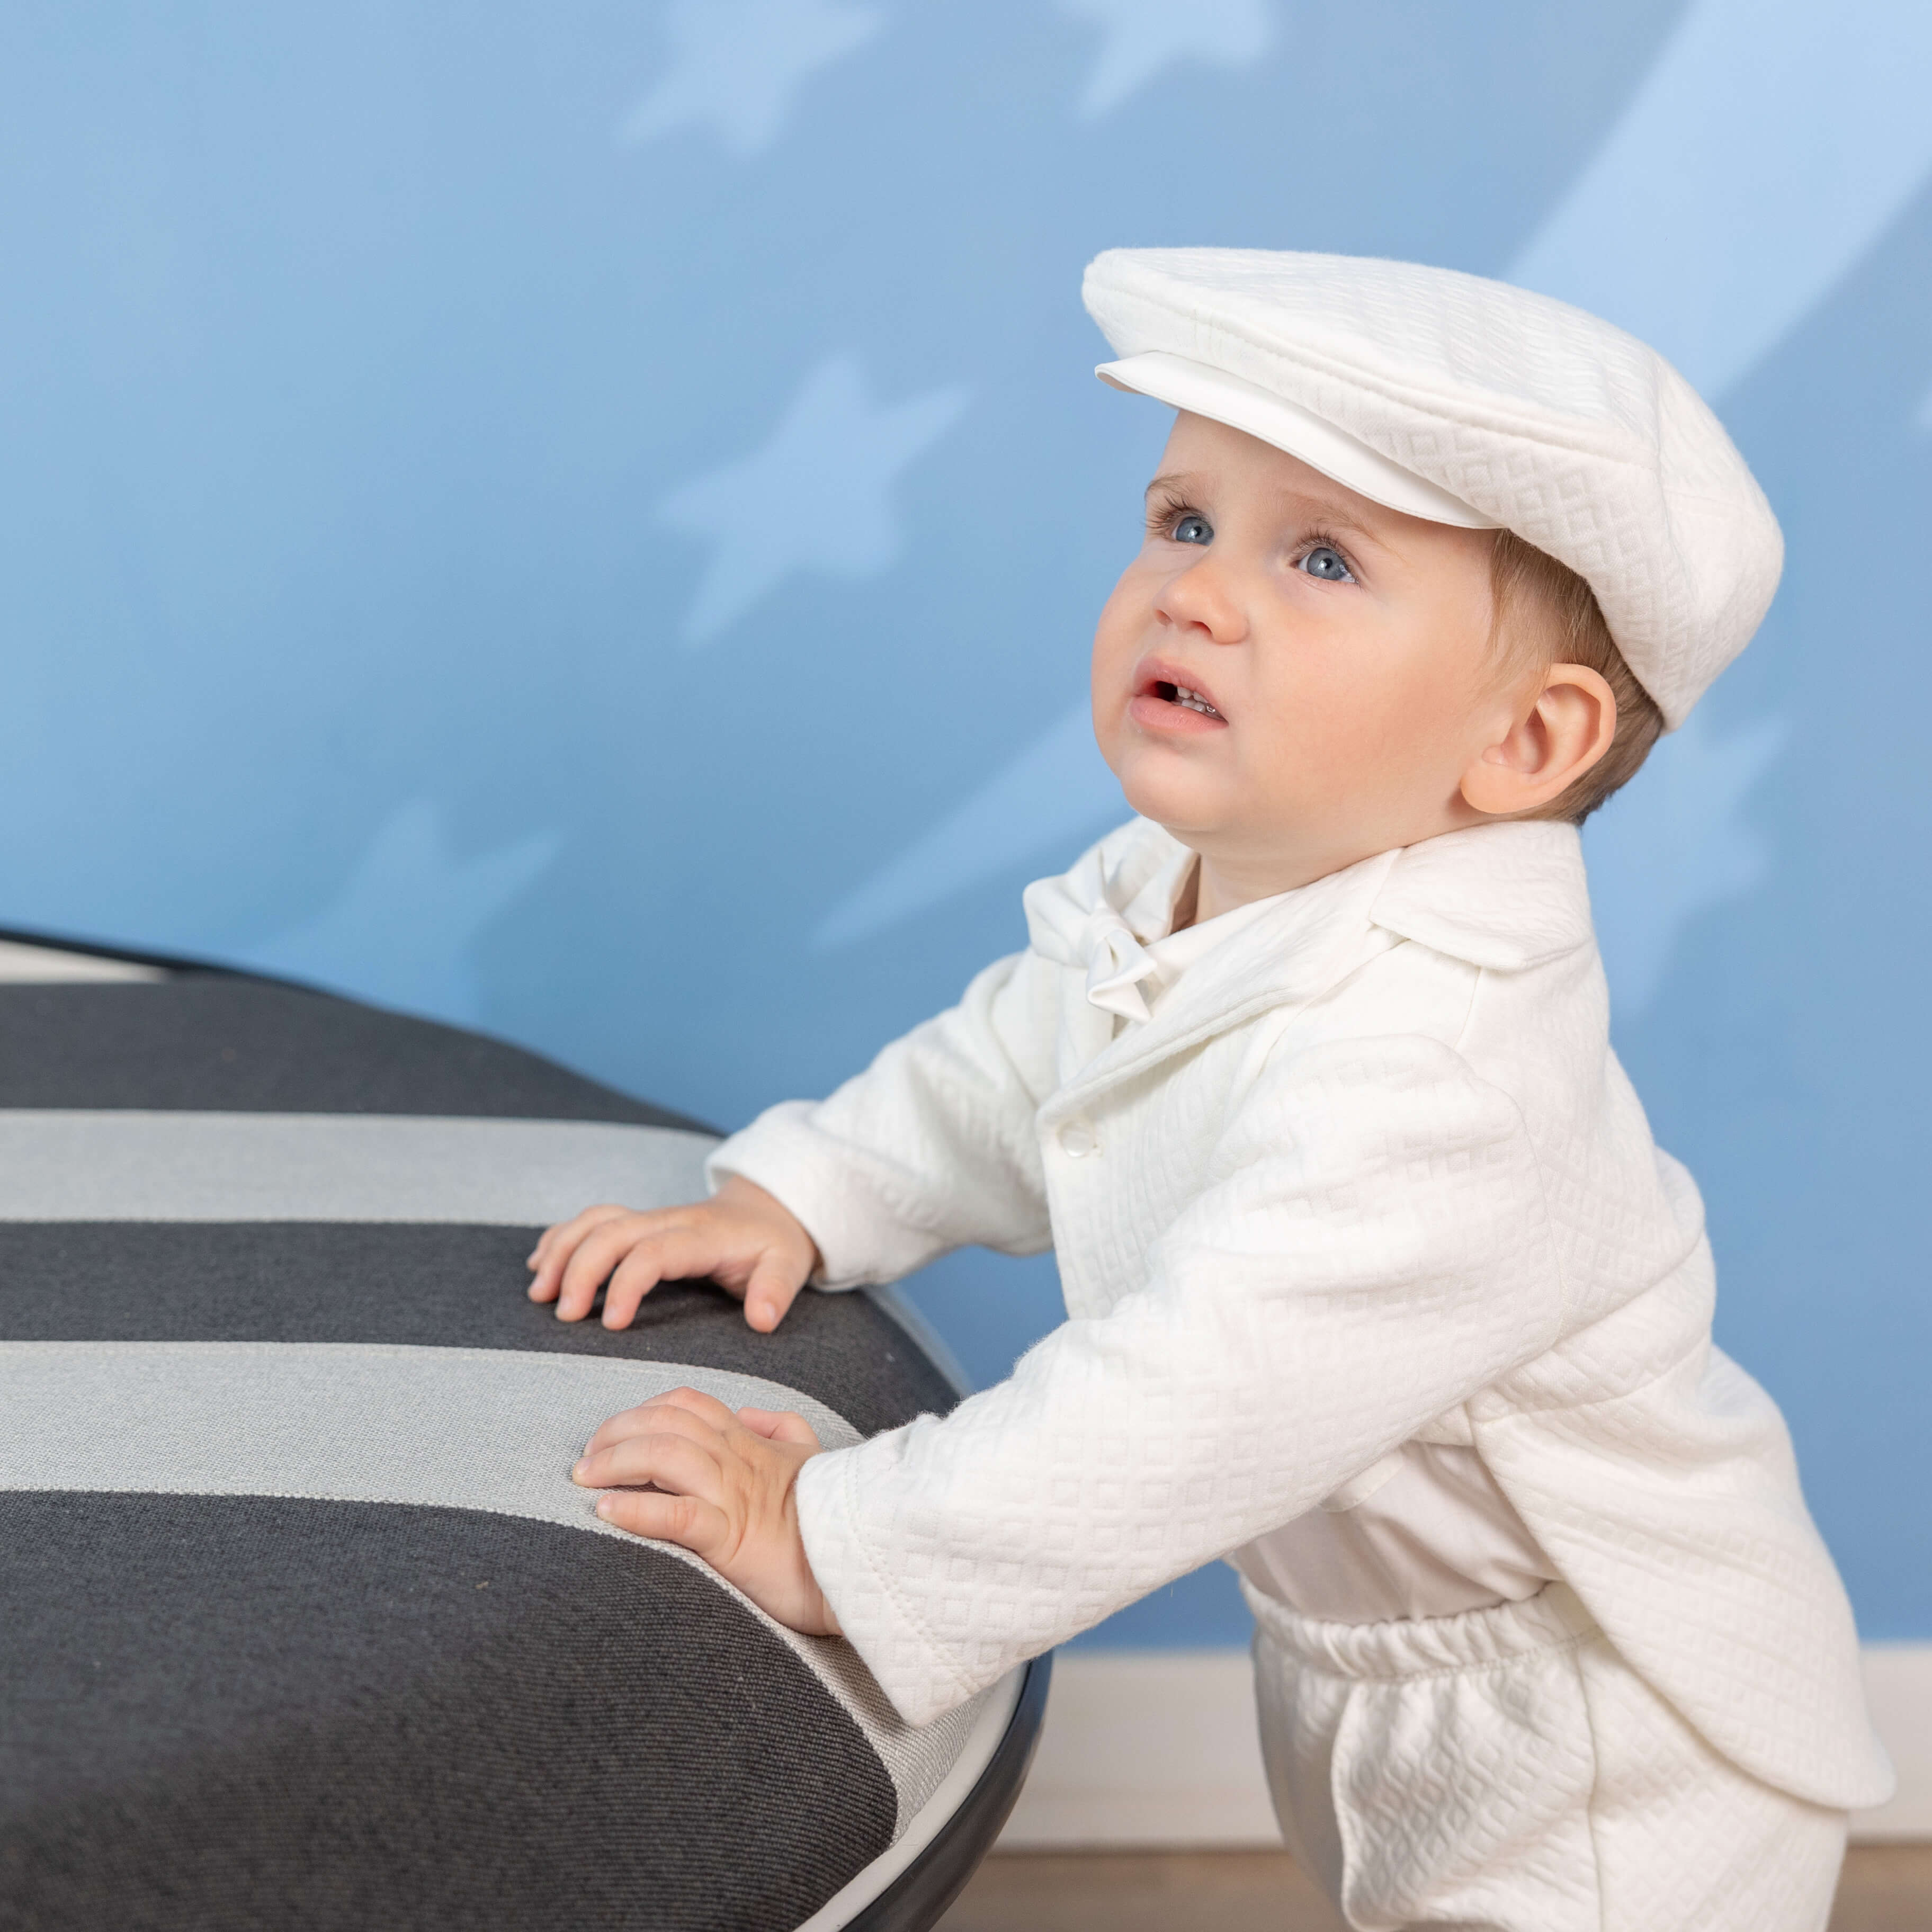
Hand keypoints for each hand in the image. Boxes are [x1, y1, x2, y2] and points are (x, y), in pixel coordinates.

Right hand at [526, 1174, 820, 1331]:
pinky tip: (540, 1262)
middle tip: (564, 1316)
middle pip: (612, 1232)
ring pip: (595, 1221)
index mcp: (702, 1235)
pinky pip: (592, 1219)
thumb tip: (761, 1319)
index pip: (653, 1252)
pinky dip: (562, 1236)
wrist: (770, 1208)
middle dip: (580, 1270)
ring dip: (562, 1251)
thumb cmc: (773, 1244)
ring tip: (540, 1293)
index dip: (626, 1284)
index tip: (611, 1325)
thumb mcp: (788, 1266)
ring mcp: (650, 1217)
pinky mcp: (639, 1221)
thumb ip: (775, 1291)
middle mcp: (669, 1221)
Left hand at [572, 1387, 838, 1635]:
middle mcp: (738, 1460)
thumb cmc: (832, 1516)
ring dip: (615, 1462)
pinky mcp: (732, 1538)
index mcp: (751, 1443)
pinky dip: (635, 1509)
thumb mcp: (810, 1457)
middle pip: (666, 1422)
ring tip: (584, 1480)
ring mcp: (734, 1496)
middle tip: (584, 1459)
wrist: (863, 1559)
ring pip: (665, 1455)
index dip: (645, 1409)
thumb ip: (781, 1427)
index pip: (688, 1404)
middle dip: (616, 1432)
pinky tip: (607, 1511)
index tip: (614, 1431)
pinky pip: (677, 1515)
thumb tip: (748, 1412)